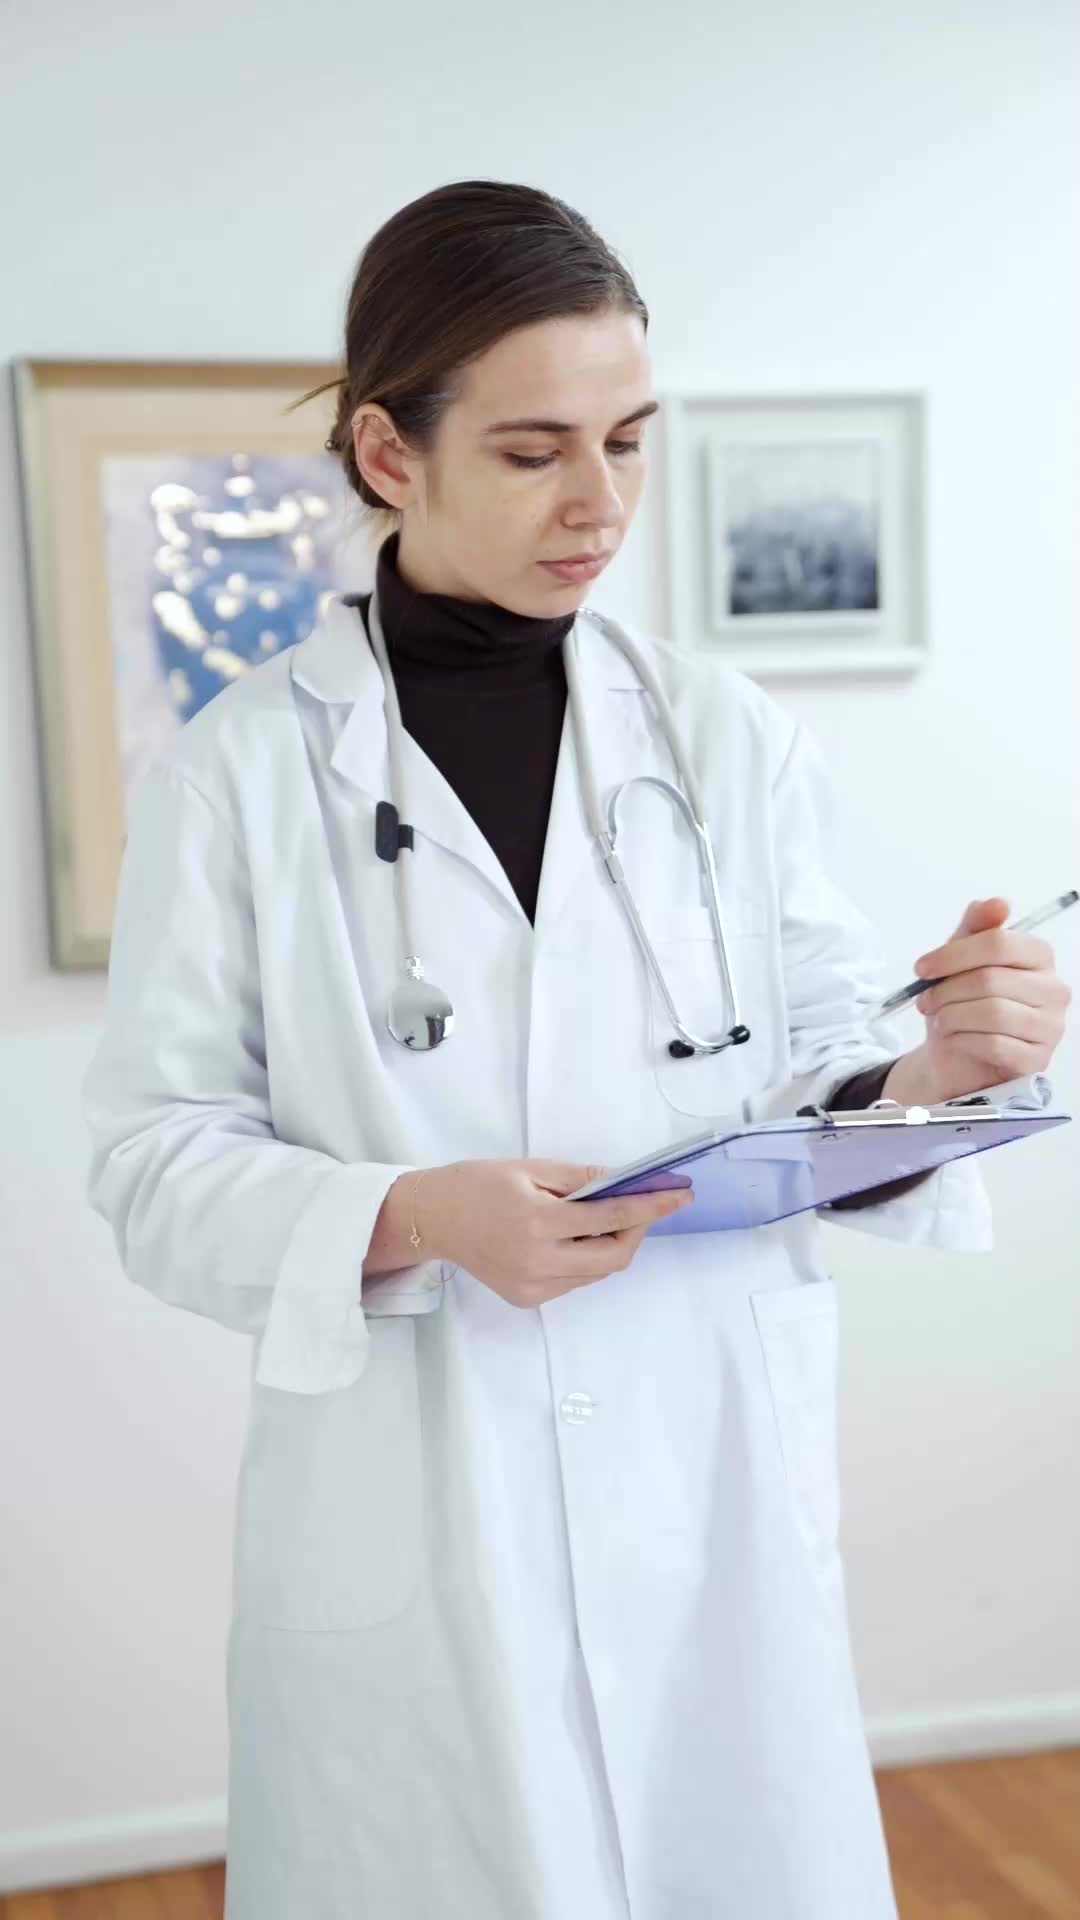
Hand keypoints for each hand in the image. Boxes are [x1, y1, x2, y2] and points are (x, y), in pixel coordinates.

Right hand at [408, 1158, 692, 1306]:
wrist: (431, 1219)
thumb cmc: (476, 1185)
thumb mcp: (531, 1169)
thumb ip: (581, 1179)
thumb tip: (624, 1181)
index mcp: (539, 1223)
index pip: (612, 1218)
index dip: (650, 1206)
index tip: (679, 1196)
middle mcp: (539, 1262)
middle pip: (614, 1257)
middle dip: (637, 1232)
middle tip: (643, 1207)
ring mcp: (533, 1286)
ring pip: (596, 1273)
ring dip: (612, 1246)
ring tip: (605, 1218)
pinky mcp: (527, 1299)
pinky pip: (574, 1282)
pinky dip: (586, 1260)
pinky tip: (572, 1238)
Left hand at [882, 897, 1070, 1105]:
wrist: (956, 1056)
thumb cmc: (962, 1003)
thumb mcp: (960, 961)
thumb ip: (976, 928)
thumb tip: (995, 902)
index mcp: (1039, 957)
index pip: (999, 943)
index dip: (953, 954)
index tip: (922, 968)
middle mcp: (1054, 990)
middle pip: (990, 979)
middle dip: (947, 991)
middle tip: (926, 1000)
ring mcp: (1050, 1027)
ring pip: (992, 1013)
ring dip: (952, 1017)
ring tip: (940, 1019)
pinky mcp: (1036, 1060)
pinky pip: (994, 1045)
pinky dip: (963, 1041)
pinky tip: (957, 1040)